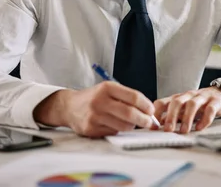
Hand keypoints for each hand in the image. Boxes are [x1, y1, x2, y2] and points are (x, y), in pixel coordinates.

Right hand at [33, 82, 154, 137]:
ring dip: (132, 126)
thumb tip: (148, 109)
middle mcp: (100, 101)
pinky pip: (113, 132)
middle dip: (144, 119)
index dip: (146, 105)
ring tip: (133, 123)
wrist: (69, 107)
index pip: (133, 96)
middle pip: (130, 113)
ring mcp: (95, 116)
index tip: (151, 110)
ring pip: (123, 125)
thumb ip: (126, 97)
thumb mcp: (108, 89)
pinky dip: (119, 130)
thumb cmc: (94, 97)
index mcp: (107, 88)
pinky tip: (117, 125)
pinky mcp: (91, 129)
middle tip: (149, 122)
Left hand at [152, 87, 220, 133]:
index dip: (156, 113)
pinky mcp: (215, 102)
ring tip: (184, 131)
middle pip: (177, 102)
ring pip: (192, 104)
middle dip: (171, 116)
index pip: (163, 102)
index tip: (153, 127)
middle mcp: (188, 96)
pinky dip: (204, 119)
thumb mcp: (183, 109)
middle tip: (168, 130)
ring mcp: (202, 97)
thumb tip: (156, 126)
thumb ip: (171, 116)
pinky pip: (209, 109)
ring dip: (187, 118)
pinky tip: (200, 128)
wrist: (220, 94)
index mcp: (178, 98)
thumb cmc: (198, 104)